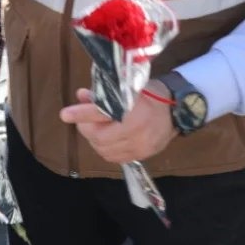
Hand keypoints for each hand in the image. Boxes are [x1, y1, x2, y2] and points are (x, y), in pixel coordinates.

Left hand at [59, 85, 176, 164]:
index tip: (65, 114)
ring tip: (95, 129)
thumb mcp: (129, 87)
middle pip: (100, 136)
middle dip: (86, 128)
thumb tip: (81, 95)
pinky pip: (115, 157)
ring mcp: (141, 145)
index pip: (101, 112)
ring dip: (94, 140)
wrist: (179, 110)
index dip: (81, 113)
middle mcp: (138, 129)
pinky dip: (105, 149)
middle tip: (83, 121)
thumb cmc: (152, 94)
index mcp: (135, 107)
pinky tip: (106, 139)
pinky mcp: (143, 155)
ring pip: (105, 150)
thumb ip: (105, 93)